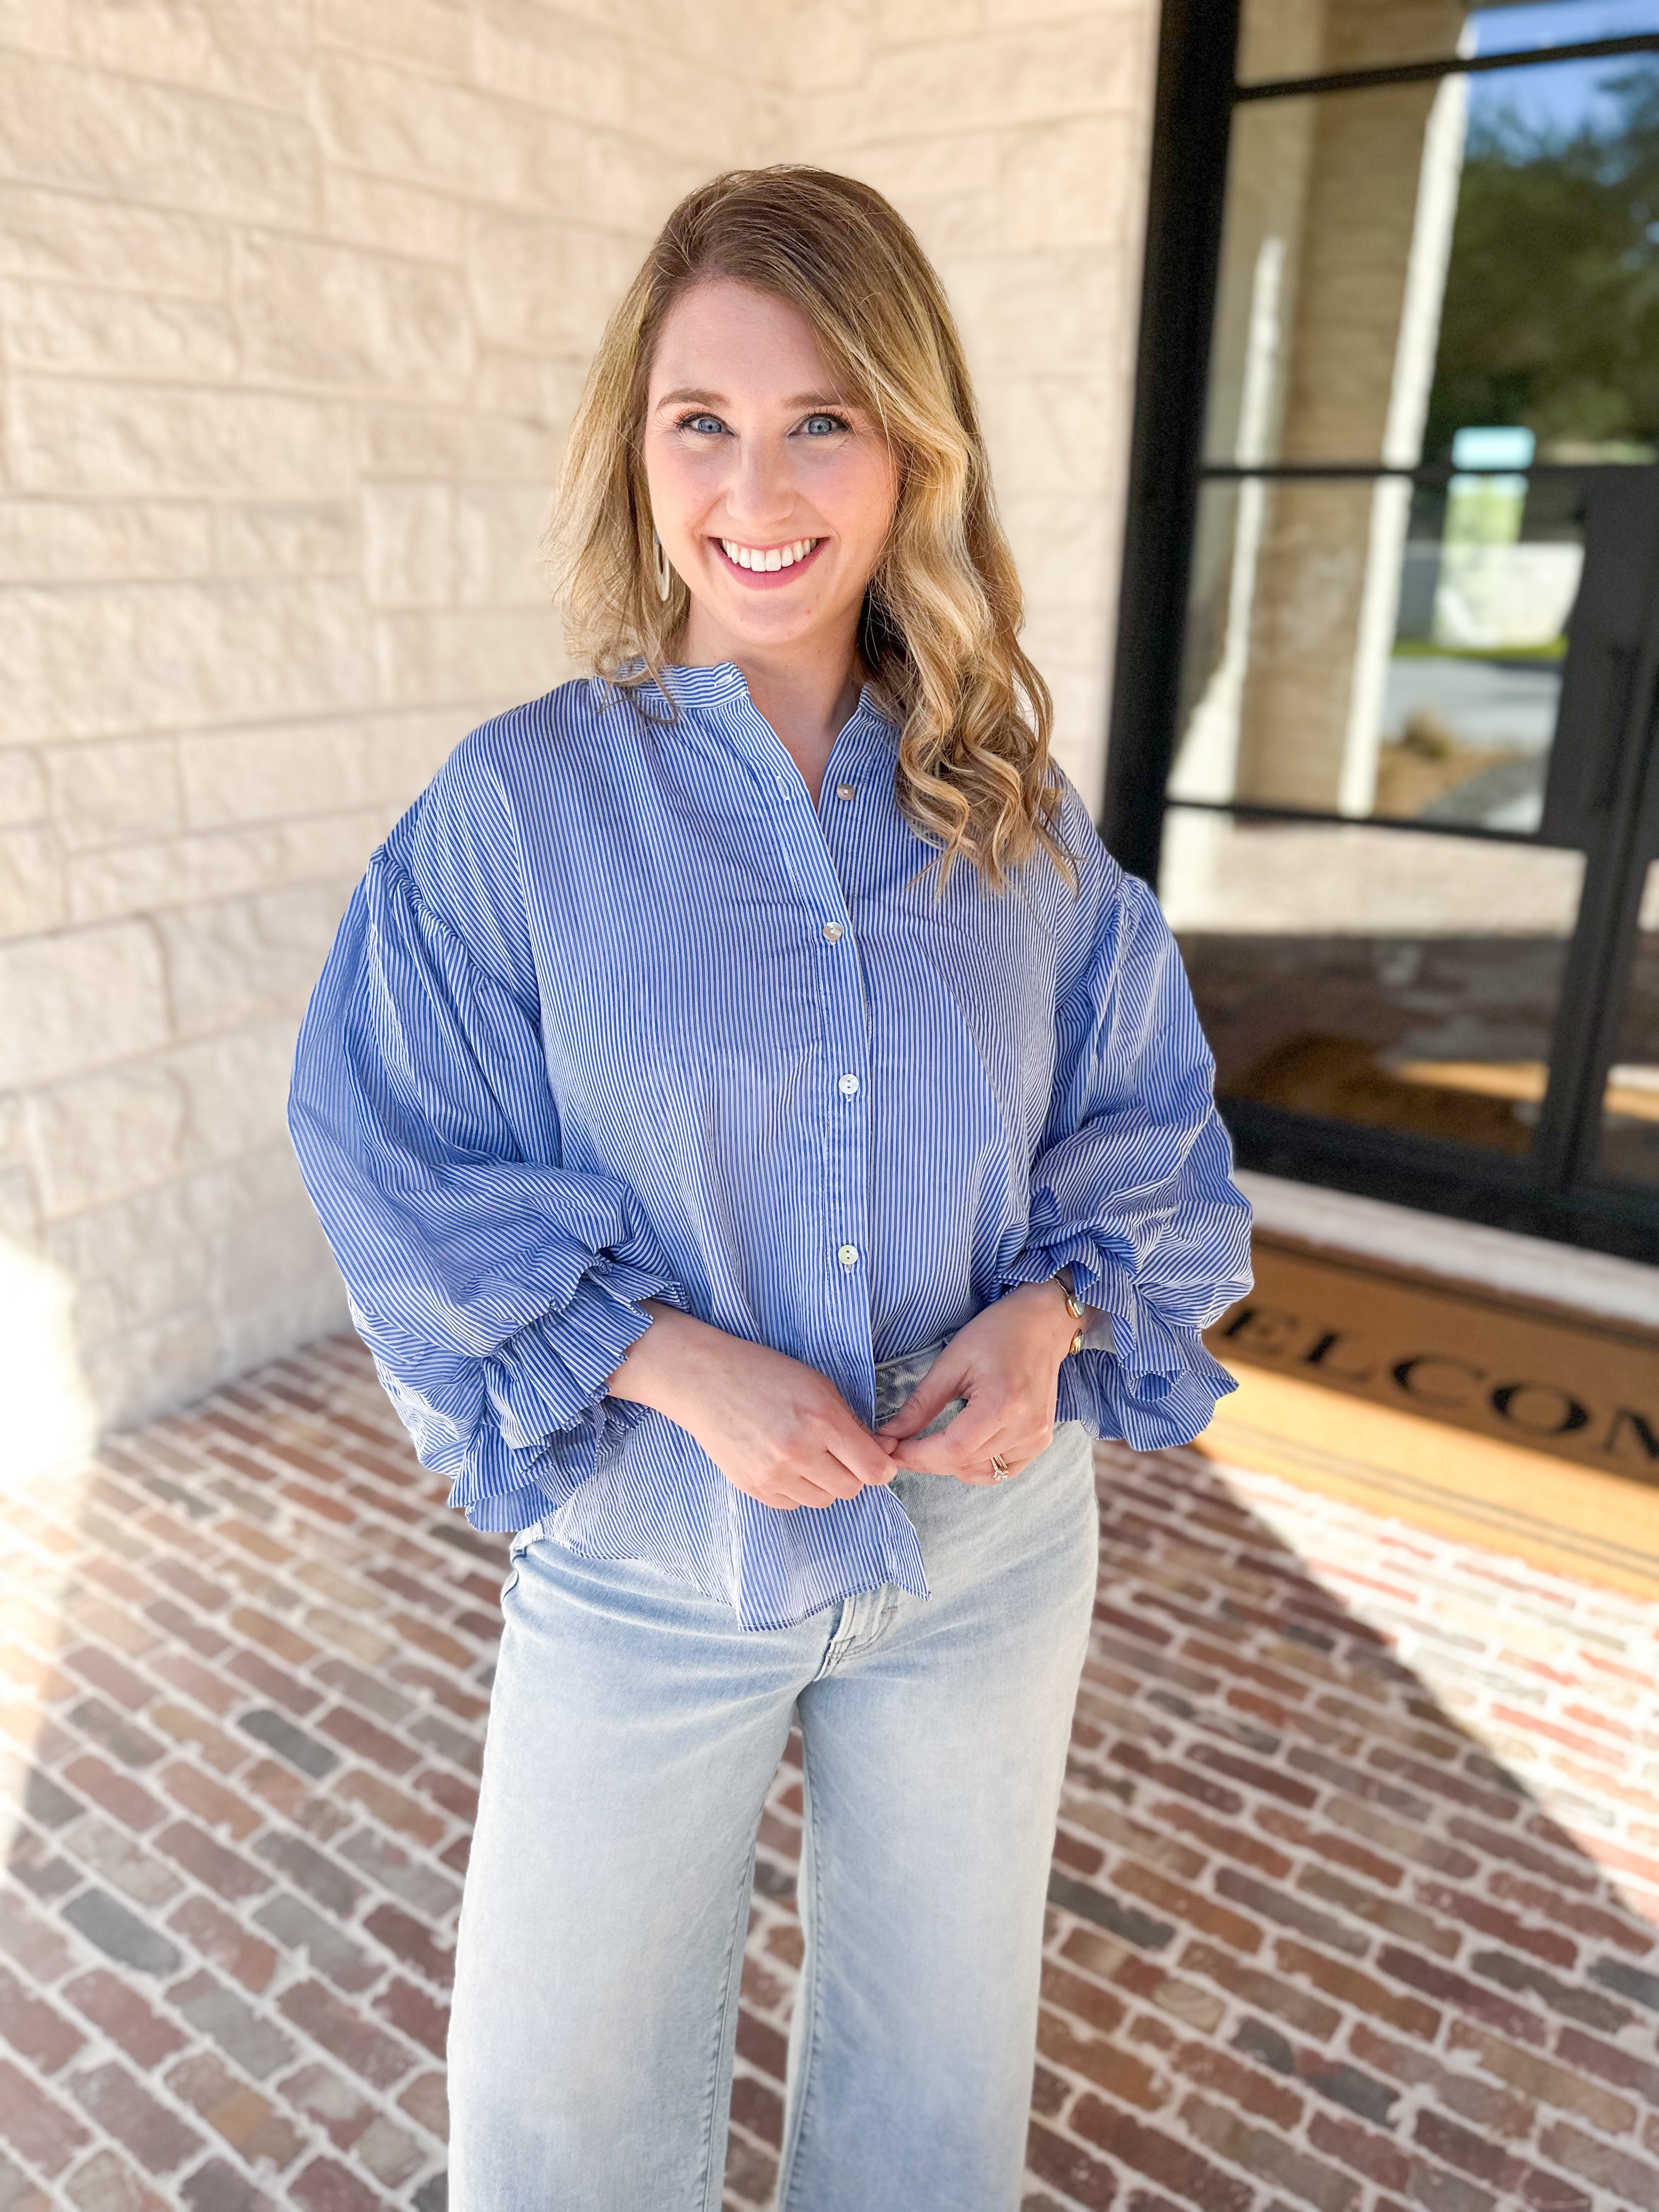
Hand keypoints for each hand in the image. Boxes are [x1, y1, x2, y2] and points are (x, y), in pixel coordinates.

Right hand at [605, 1302, 897, 1510]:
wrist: (705, 1380)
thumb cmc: (765, 1374)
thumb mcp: (818, 1385)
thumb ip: (852, 1423)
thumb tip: (884, 1454)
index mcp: (821, 1420)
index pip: (873, 1469)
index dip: (882, 1467)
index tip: (879, 1459)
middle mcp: (799, 1451)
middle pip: (851, 1489)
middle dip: (853, 1473)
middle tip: (839, 1452)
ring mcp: (773, 1474)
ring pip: (823, 1500)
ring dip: (824, 1483)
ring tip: (807, 1454)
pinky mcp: (753, 1487)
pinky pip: (793, 1504)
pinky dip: (797, 1489)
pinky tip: (784, 1462)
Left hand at [873, 1281, 1079, 1484]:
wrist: (1042, 1325)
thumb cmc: (997, 1333)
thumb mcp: (951, 1363)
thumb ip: (920, 1405)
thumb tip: (888, 1436)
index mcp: (1004, 1404)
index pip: (952, 1450)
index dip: (916, 1455)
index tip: (888, 1449)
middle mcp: (1026, 1428)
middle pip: (963, 1464)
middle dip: (925, 1460)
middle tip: (899, 1446)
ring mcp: (1036, 1439)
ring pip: (979, 1472)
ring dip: (948, 1464)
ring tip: (928, 1444)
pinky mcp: (1039, 1443)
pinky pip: (1000, 1471)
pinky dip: (974, 1466)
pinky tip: (960, 1448)